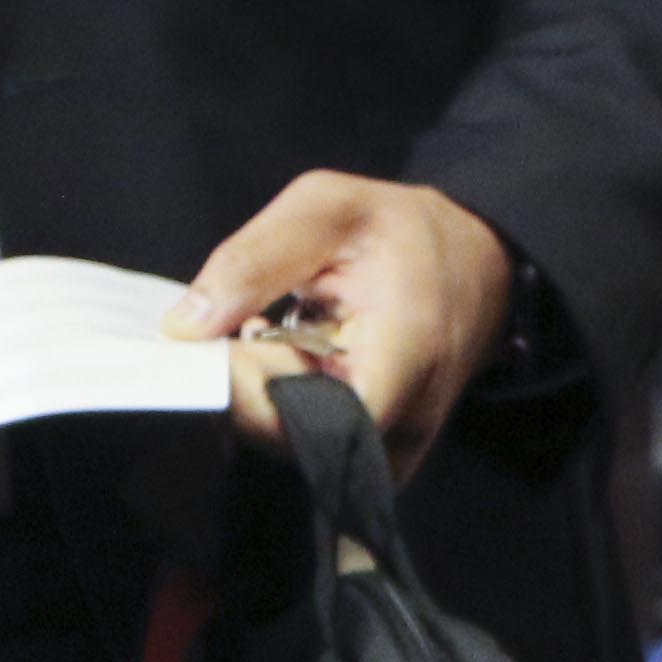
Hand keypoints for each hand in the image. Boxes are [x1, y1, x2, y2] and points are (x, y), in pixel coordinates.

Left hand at [163, 172, 513, 474]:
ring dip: (261, 400)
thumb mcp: (324, 208)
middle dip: (242, 394)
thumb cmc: (402, 229)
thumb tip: (183, 328)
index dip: (246, 395)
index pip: (310, 420)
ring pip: (300, 450)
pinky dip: (283, 407)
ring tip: (259, 336)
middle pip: (295, 442)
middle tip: (224, 334)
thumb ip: (252, 262)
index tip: (208, 350)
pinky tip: (281, 358)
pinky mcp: (383, 452)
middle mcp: (406, 422)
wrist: (478, 260)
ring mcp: (397, 447)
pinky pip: (316, 447)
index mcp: (403, 357)